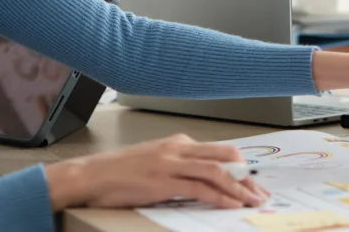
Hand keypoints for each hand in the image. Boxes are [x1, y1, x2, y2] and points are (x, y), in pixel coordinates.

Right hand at [45, 134, 269, 210]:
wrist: (89, 176)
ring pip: (216, 170)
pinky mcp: (162, 180)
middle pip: (224, 155)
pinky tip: (230, 204)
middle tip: (259, 192)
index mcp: (175, 143)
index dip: (240, 166)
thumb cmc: (116, 173)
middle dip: (246, 175)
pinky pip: (199, 187)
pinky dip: (219, 196)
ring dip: (239, 187)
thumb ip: (178, 167)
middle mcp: (176, 148)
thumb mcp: (153, 163)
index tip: (251, 181)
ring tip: (252, 201)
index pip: (218, 150)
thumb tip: (202, 182)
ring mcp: (170, 163)